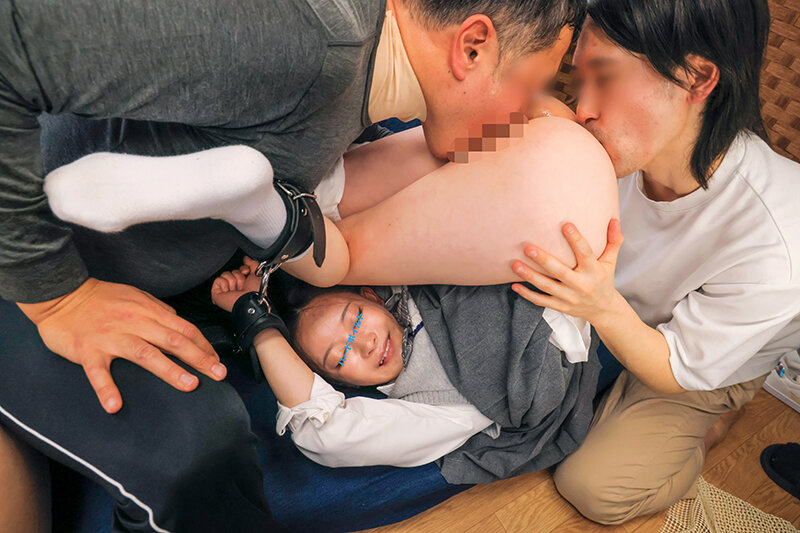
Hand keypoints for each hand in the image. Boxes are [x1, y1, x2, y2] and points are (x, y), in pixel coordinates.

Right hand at [17, 278, 225, 413]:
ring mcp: (112, 337)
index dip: (204, 346)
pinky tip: (115, 405)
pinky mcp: (88, 350)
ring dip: (170, 370)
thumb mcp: (136, 297)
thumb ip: (158, 310)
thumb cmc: (101, 298)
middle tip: (219, 374)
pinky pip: (98, 372)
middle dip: (200, 358)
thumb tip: (179, 322)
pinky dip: (106, 389)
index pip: (184, 329)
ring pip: (146, 354)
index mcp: (148, 311)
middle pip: (174, 341)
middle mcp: (134, 323)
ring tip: (189, 385)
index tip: (218, 361)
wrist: (61, 296)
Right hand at [210, 256, 261, 311]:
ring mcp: (225, 290)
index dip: (243, 270)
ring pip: (225, 274)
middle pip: (232, 271)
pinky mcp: (217, 293)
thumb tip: (246, 258)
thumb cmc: (255, 291)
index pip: (238, 270)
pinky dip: (224, 284)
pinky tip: (228, 291)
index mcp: (243, 283)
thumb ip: (253, 264)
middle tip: (242, 286)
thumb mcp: (258, 274)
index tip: (246, 273)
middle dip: (238, 277)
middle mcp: (235, 287)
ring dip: (232, 281)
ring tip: (236, 290)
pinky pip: (218, 280)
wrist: (249, 300)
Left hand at [510, 219, 623, 322]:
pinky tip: (515, 285)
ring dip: (530, 276)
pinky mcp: (561, 306)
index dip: (576, 240)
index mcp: (594, 272)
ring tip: (515, 264)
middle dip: (543, 260)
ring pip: (547, 287)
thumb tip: (614, 219)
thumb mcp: (611, 262)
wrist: (603, 310)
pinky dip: (527, 295)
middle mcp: (581, 285)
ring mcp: (570, 298)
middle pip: (560, 272)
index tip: (566, 225)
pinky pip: (541, 301)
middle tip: (528, 248)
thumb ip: (613, 241)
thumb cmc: (604, 280)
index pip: (586, 253)